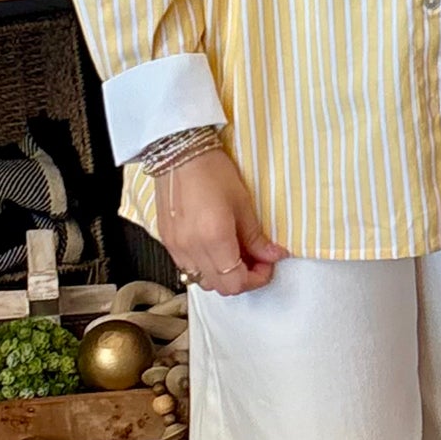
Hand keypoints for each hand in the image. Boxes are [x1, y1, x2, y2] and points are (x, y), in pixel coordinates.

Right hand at [154, 149, 287, 296]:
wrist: (179, 152)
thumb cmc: (212, 170)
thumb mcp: (242, 203)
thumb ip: (256, 237)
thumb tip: (273, 255)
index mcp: (214, 239)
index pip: (237, 282)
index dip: (256, 279)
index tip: (267, 265)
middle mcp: (192, 249)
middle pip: (220, 287)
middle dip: (242, 279)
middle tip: (255, 261)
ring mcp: (176, 247)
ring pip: (202, 281)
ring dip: (222, 275)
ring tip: (234, 254)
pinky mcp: (167, 242)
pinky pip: (187, 268)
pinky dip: (205, 266)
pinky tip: (214, 248)